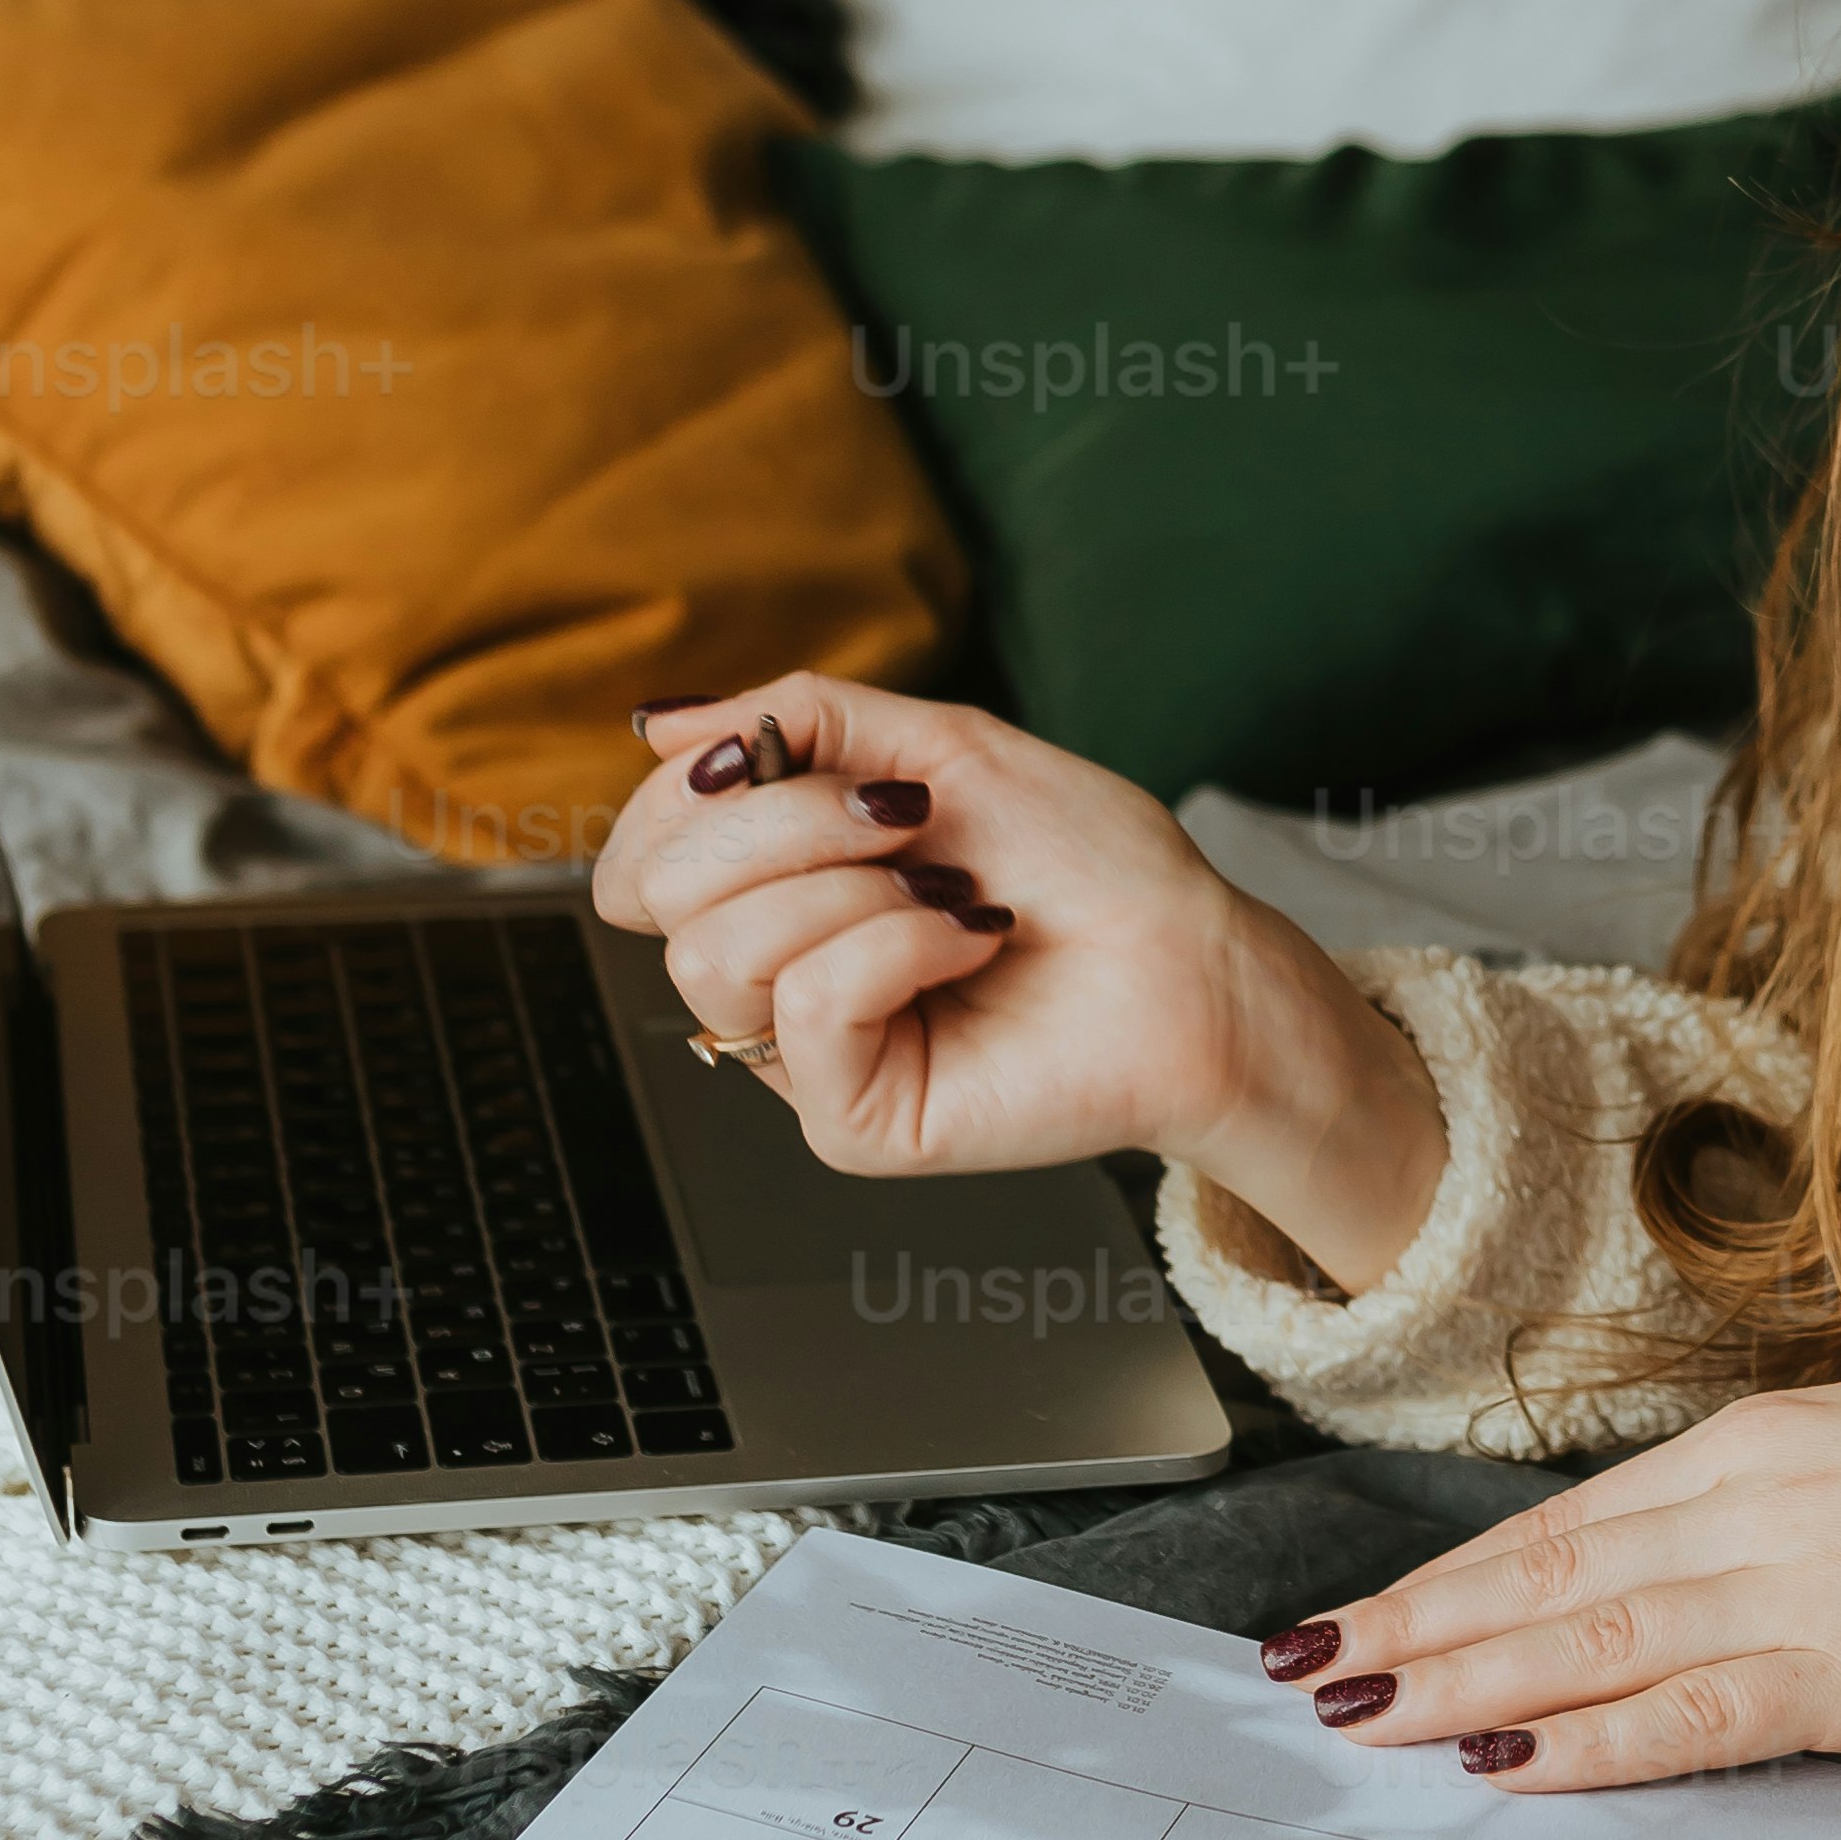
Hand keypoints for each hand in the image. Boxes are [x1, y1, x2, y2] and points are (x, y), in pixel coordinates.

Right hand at [592, 674, 1445, 1289]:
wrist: (1193, 958)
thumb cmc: (1089, 863)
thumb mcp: (938, 746)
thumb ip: (799, 721)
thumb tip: (662, 727)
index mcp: (781, 893)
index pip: (647, 851)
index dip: (696, 788)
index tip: (800, 754)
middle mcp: (778, 976)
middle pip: (664, 892)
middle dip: (785, 822)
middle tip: (904, 819)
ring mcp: (807, 1058)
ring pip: (714, 952)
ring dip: (848, 885)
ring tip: (949, 890)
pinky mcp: (850, 1118)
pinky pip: (801, 1007)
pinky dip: (894, 945)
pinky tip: (969, 940)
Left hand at [1257, 1344, 1840, 1789]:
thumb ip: (1752, 1522)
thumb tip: (1649, 1587)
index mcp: (1748, 1452)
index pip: (1558, 1530)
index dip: (1443, 1581)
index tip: (1351, 1619)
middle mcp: (1750, 1505)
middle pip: (1544, 1582)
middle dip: (1410, 1633)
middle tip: (1300, 1676)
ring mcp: (1798, 1585)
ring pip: (1591, 1642)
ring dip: (1462, 1684)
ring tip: (1362, 1717)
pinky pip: (1697, 1713)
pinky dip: (1594, 1740)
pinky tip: (1513, 1761)